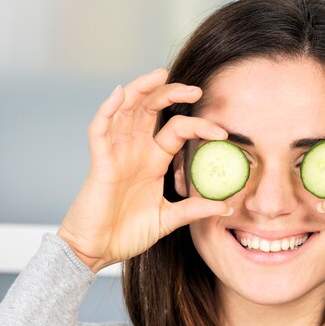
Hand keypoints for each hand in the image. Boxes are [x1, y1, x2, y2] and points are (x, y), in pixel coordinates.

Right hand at [57, 69, 231, 272]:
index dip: (199, 126)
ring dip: (142, 89)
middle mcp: (135, 150)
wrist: (96, 251)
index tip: (223, 133)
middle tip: (196, 89)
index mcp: (153, 160)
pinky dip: (108, 109)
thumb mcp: (168, 219)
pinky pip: (100, 129)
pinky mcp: (99, 161)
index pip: (177, 130)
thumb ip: (194, 209)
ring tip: (161, 74)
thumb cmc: (127, 233)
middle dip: (172, 94)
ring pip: (127, 110)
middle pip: (152, 110)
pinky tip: (120, 92)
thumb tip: (227, 207)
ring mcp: (116, 153)